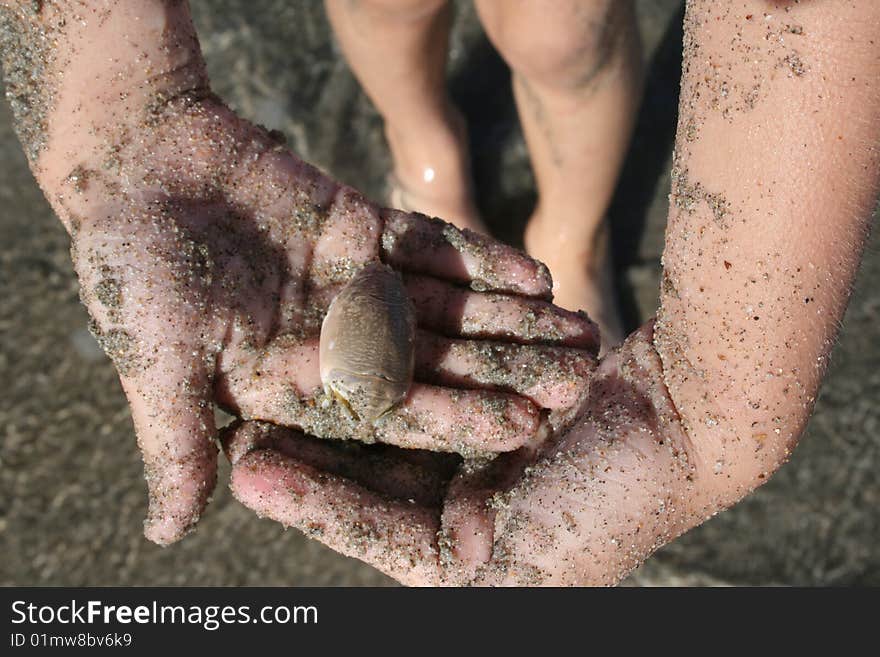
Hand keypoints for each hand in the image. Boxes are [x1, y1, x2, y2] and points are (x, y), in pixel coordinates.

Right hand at [59, 91, 598, 545]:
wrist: (136, 158)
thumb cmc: (128, 258)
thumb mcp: (151, 354)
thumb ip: (172, 438)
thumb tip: (167, 534)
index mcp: (290, 380)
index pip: (387, 411)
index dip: (454, 418)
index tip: (522, 427)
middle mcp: (331, 340)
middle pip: (432, 363)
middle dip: (503, 372)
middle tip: (576, 380)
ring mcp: (354, 285)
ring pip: (445, 309)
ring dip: (508, 321)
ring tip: (577, 329)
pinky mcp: (364, 231)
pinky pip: (432, 250)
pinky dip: (479, 261)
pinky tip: (534, 276)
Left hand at [224, 323, 703, 585]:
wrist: (696, 423)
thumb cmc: (615, 501)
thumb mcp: (514, 558)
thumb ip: (445, 566)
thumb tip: (376, 564)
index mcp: (462, 554)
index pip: (369, 523)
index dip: (309, 497)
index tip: (246, 467)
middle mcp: (463, 494)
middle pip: (372, 462)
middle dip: (312, 435)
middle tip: (242, 409)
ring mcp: (477, 435)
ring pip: (397, 405)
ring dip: (341, 382)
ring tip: (278, 353)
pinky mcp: (492, 383)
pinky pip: (436, 363)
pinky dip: (400, 342)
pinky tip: (348, 319)